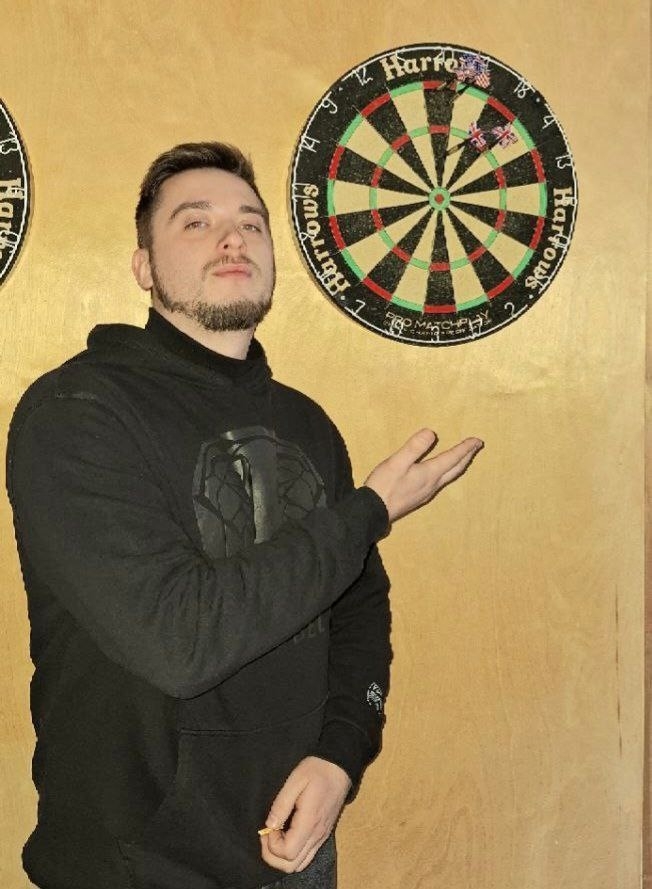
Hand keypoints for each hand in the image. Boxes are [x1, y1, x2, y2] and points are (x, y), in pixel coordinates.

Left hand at [259, 756, 350, 873]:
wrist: (339, 768)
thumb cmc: (316, 771)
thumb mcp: (295, 780)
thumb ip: (281, 804)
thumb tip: (269, 825)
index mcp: (310, 822)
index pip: (287, 852)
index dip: (272, 844)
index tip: (268, 826)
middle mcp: (317, 835)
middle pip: (292, 866)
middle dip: (273, 855)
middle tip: (268, 834)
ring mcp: (322, 837)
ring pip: (299, 864)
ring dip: (282, 857)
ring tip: (276, 835)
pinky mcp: (323, 835)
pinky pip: (306, 856)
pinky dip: (292, 853)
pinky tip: (286, 835)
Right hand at [365, 429, 482, 522]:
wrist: (374, 511)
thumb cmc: (384, 485)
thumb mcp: (397, 462)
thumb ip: (414, 447)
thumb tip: (431, 433)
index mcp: (429, 473)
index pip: (452, 458)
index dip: (465, 448)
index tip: (477, 440)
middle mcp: (433, 484)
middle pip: (455, 469)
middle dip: (467, 456)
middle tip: (476, 446)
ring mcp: (426, 492)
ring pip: (449, 476)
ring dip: (459, 465)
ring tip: (464, 457)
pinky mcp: (419, 497)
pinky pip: (441, 482)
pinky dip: (448, 472)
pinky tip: (442, 472)